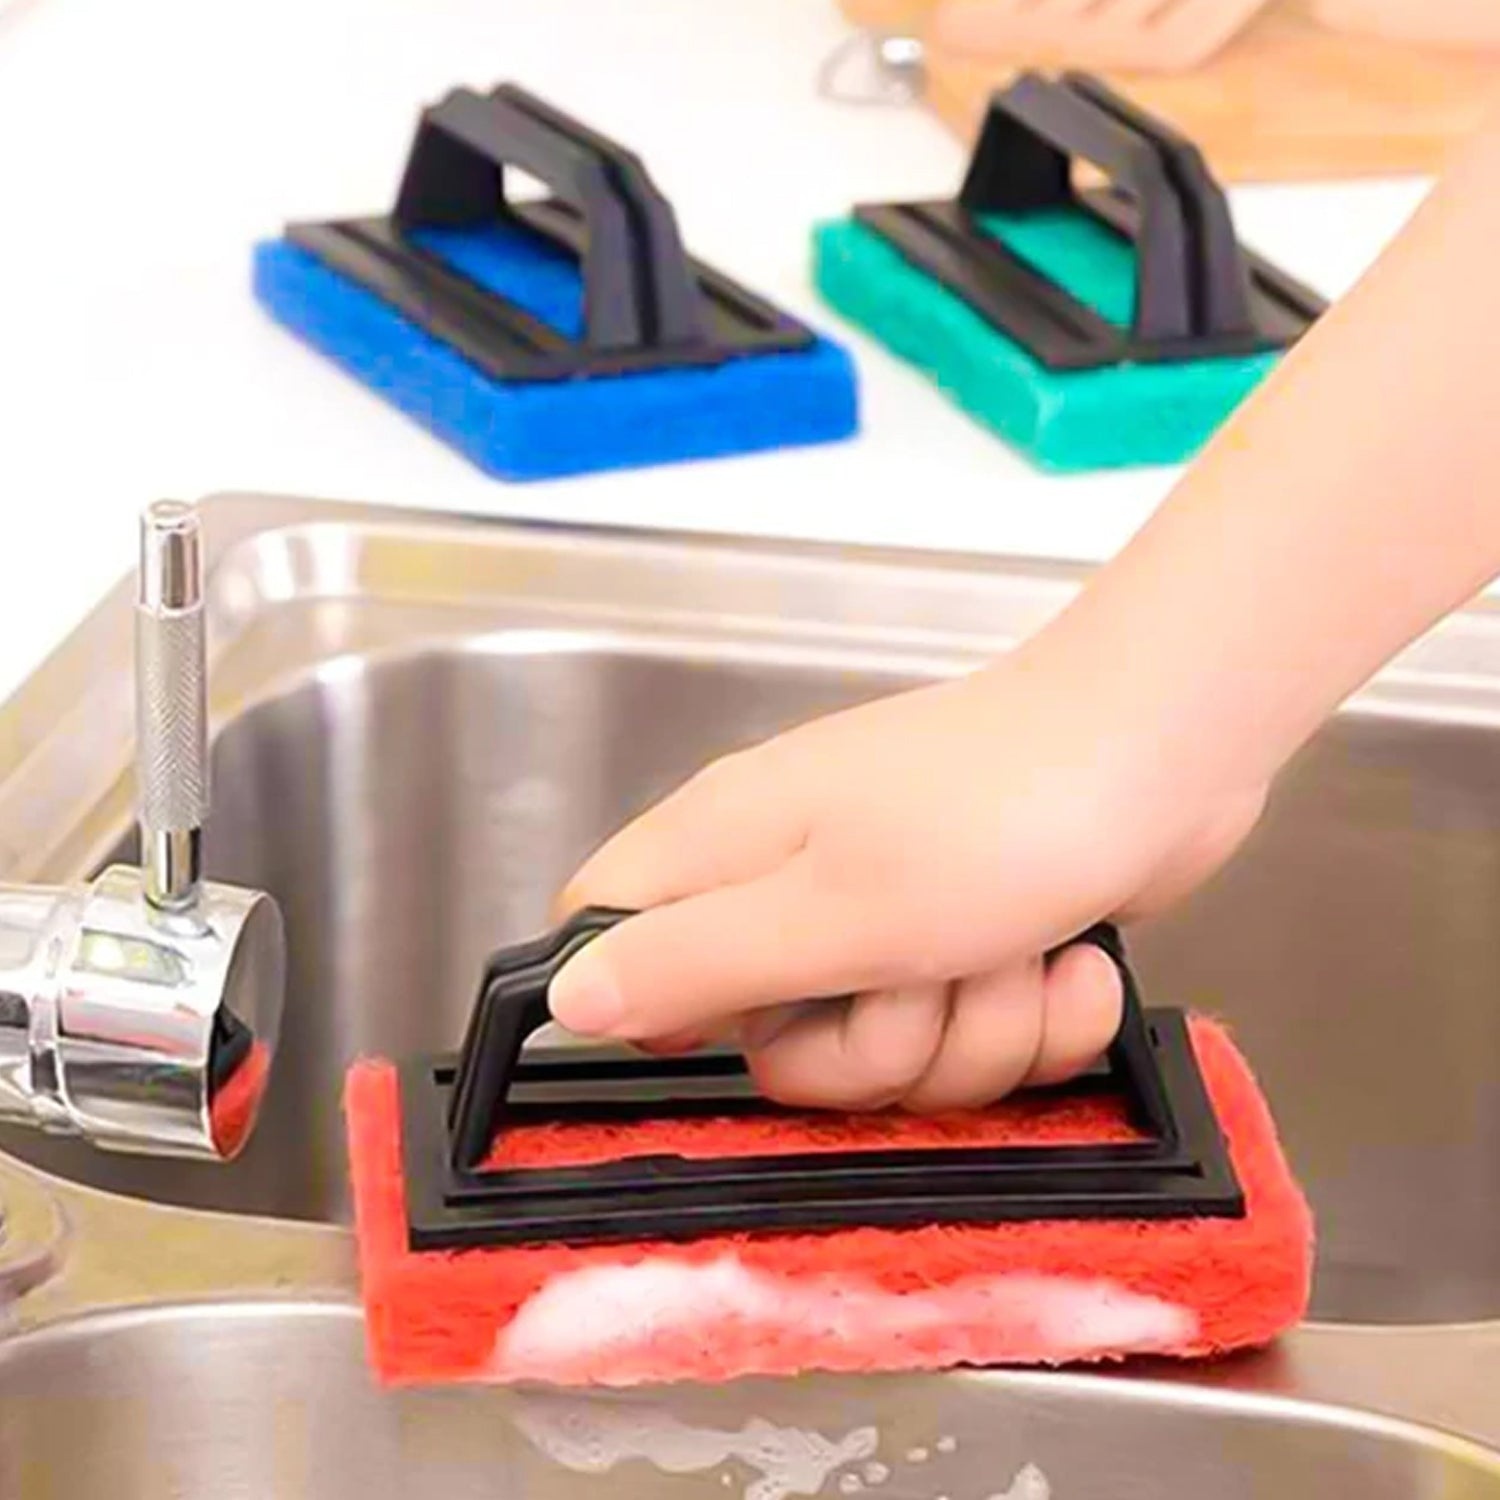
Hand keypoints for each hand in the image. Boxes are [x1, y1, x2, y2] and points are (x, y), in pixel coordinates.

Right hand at [547, 649, 1264, 1112]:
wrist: (1169, 747)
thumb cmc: (996, 814)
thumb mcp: (830, 911)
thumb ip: (691, 963)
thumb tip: (567, 1002)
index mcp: (728, 852)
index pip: (606, 931)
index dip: (650, 1002)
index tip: (740, 1019)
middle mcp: (794, 883)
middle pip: (773, 1043)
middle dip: (871, 1049)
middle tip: (920, 979)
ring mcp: (889, 912)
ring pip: (892, 1054)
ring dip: (974, 1033)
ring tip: (1015, 956)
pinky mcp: (973, 939)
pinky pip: (973, 1036)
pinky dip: (1034, 1018)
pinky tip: (1067, 961)